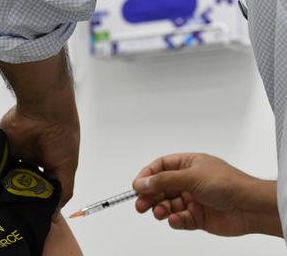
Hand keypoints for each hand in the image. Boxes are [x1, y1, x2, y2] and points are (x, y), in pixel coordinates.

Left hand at [0, 105, 78, 205]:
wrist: (44, 109)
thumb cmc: (61, 139)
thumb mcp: (67, 168)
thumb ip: (62, 191)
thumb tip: (55, 214)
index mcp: (52, 164)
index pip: (44, 187)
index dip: (39, 200)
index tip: (32, 216)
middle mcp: (35, 159)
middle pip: (25, 182)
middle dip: (21, 194)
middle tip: (11, 212)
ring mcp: (18, 153)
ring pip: (9, 174)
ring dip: (6, 185)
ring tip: (0, 203)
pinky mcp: (4, 146)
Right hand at [132, 153, 280, 236]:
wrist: (250, 207)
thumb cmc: (228, 184)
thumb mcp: (191, 176)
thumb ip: (164, 180)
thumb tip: (142, 182)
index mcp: (189, 164)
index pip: (160, 167)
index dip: (147, 176)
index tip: (137, 185)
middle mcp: (189, 181)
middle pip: (161, 187)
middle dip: (149, 195)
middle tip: (140, 204)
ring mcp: (193, 199)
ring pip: (168, 205)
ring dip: (160, 209)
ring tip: (159, 212)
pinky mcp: (197, 216)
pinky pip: (179, 219)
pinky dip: (175, 220)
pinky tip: (175, 220)